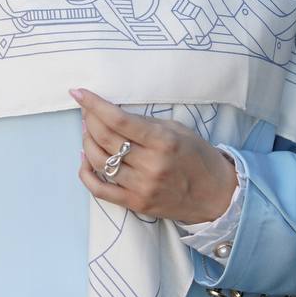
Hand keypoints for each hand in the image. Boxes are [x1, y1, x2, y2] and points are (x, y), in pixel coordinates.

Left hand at [70, 87, 238, 225]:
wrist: (216, 195)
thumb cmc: (198, 157)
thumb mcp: (178, 130)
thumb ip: (145, 123)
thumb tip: (112, 113)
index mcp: (163, 141)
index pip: (119, 120)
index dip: (94, 104)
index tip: (78, 93)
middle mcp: (150, 165)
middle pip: (104, 139)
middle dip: (88, 120)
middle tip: (85, 110)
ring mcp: (141, 187)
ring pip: (99, 162)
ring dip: (86, 142)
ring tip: (87, 131)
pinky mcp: (136, 204)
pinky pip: (100, 190)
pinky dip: (86, 173)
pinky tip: (85, 158)